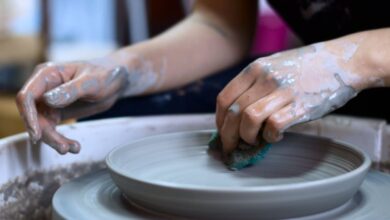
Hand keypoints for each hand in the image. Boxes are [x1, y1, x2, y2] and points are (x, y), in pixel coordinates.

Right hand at [16, 59, 128, 153]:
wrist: (116, 80)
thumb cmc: (105, 74)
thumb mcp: (91, 82)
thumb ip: (70, 91)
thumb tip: (47, 100)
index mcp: (47, 74)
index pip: (27, 96)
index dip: (28, 116)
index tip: (37, 134)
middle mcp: (44, 88)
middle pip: (32, 115)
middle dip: (45, 133)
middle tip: (63, 147)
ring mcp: (49, 101)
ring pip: (41, 125)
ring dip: (54, 140)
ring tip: (72, 148)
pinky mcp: (57, 112)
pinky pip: (51, 129)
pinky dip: (60, 139)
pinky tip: (74, 146)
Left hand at [216, 42, 360, 152]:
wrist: (342, 61)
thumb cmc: (306, 66)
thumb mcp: (274, 65)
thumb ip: (254, 84)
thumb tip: (236, 113)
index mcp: (255, 68)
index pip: (224, 98)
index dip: (219, 119)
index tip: (222, 130)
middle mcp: (265, 78)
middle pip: (233, 112)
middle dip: (227, 135)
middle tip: (231, 146)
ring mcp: (283, 91)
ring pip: (249, 119)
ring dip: (246, 136)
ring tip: (253, 141)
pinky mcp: (301, 106)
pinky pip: (274, 126)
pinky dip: (270, 137)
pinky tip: (275, 136)